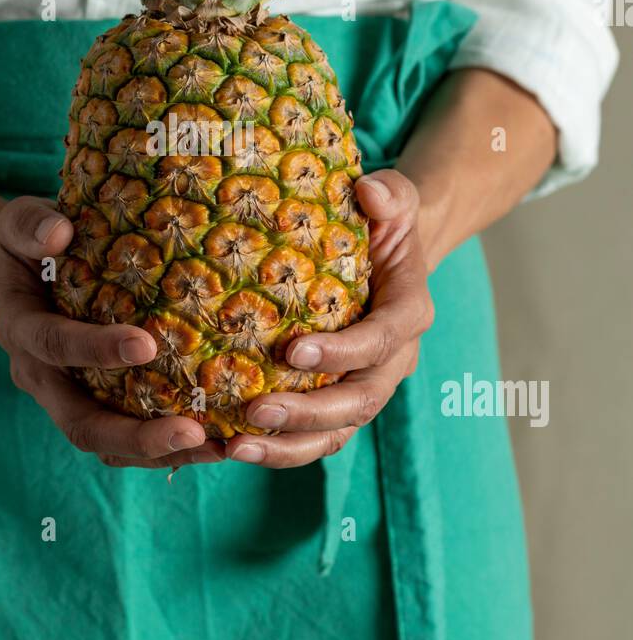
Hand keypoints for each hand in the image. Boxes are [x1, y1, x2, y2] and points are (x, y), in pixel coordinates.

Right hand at [0, 196, 220, 467]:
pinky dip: (163, 448)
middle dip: (135, 434)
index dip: (95, 349)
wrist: (19, 274)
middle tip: (193, 430)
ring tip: (216, 446)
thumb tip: (58, 232)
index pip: (53, 345)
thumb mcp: (17, 223)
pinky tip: (213, 441)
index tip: (147, 344)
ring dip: (158, 452)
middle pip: (80, 423)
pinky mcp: (89, 406)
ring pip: (105, 444)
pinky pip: (122, 442)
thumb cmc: (30, 243)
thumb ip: (31, 226)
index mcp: (19, 328)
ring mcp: (62, 398)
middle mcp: (37, 375)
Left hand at [229, 169, 433, 467]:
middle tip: (255, 411)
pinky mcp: (341, 402)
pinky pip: (316, 437)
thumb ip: (389, 192)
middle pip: (360, 401)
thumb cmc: (381, 221)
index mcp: (409, 312)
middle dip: (308, 412)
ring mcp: (368, 386)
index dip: (343, 351)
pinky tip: (231, 446)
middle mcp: (395, 359)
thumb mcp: (392, 198)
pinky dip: (280, 448)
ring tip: (236, 446)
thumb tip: (369, 191)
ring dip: (289, 445)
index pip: (382, 339)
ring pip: (337, 431)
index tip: (293, 350)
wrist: (387, 254)